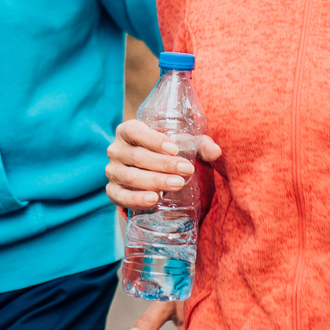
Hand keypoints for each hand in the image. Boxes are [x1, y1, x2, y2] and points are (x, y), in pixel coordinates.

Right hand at [105, 118, 219, 211]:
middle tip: (186, 171)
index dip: (153, 139)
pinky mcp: (112, 191)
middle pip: (136, 157)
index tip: (175, 149)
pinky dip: (137, 199)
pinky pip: (121, 196)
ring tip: (177, 184)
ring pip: (131, 177)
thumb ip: (200, 145)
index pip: (134, 131)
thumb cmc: (165, 153)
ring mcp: (112, 171)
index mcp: (128, 131)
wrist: (148, 173)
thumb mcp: (181, 144)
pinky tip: (155, 199)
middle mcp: (116, 150)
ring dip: (155, 181)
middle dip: (163, 164)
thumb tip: (216, 152)